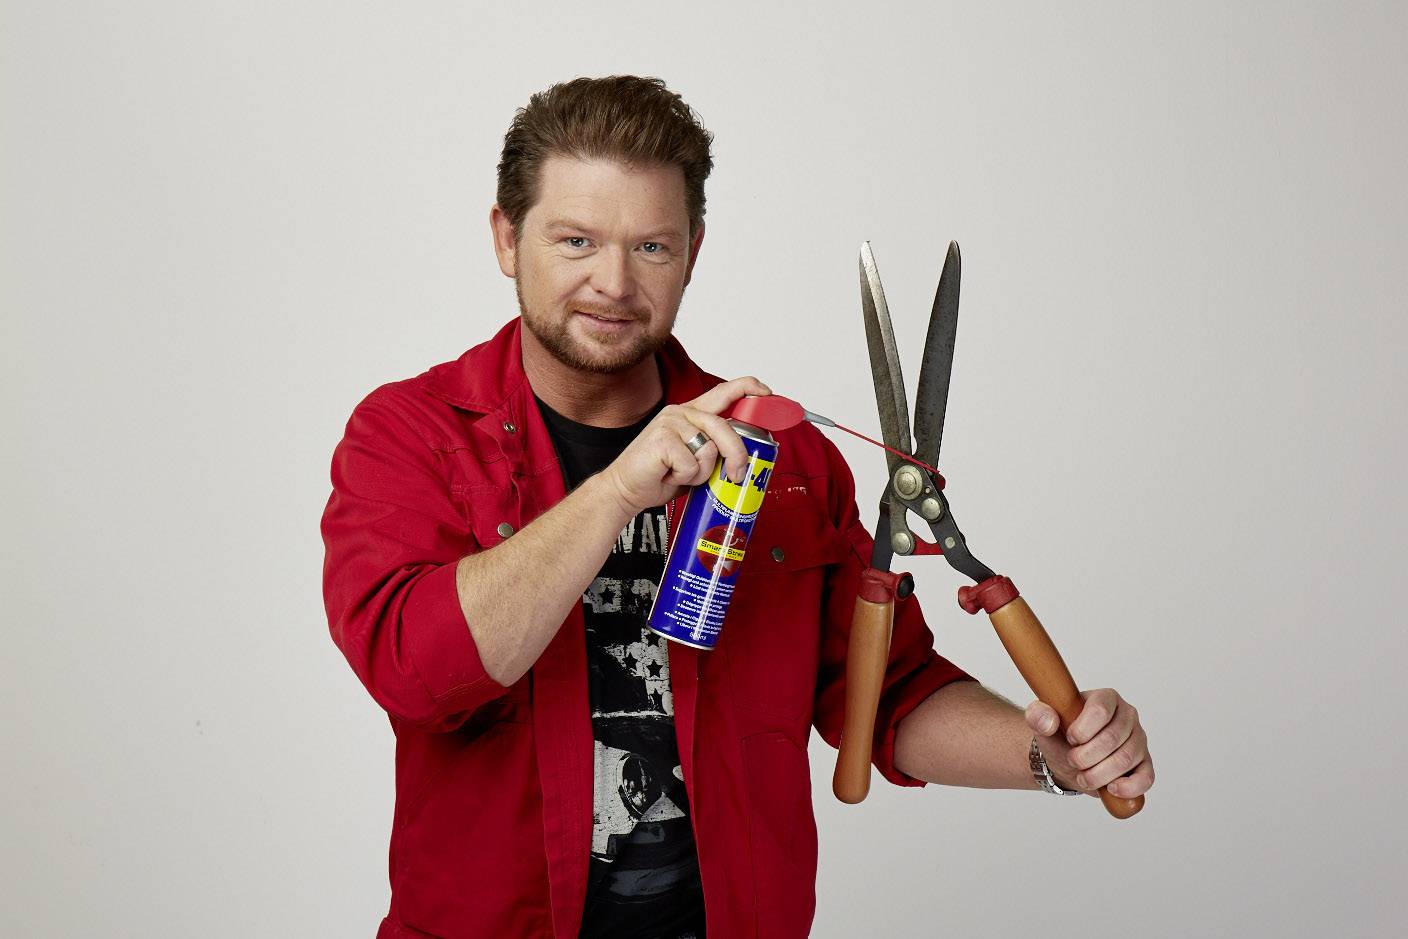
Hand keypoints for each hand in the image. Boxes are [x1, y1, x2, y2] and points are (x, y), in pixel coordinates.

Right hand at [602, 376, 771, 513]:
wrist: (625, 490)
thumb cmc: (660, 475)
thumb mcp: (695, 460)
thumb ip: (715, 450)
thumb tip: (746, 457)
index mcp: (691, 414)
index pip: (724, 392)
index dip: (748, 389)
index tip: (767, 394)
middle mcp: (681, 413)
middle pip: (724, 427)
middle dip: (737, 454)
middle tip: (737, 475)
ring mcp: (670, 423)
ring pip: (710, 450)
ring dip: (701, 472)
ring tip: (680, 474)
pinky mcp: (662, 439)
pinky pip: (692, 464)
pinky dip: (684, 478)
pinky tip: (668, 475)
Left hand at [1023, 689, 1153, 798]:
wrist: (1066, 758)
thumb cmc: (1059, 736)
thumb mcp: (1042, 723)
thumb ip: (1037, 715)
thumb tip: (1048, 720)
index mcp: (1105, 698)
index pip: (1100, 710)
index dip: (1081, 730)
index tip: (1069, 738)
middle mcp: (1127, 716)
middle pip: (1112, 738)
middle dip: (1086, 756)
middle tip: (1072, 761)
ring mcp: (1139, 740)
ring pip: (1125, 759)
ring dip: (1099, 774)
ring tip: (1082, 777)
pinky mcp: (1144, 764)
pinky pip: (1146, 777)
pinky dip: (1128, 787)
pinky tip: (1110, 789)